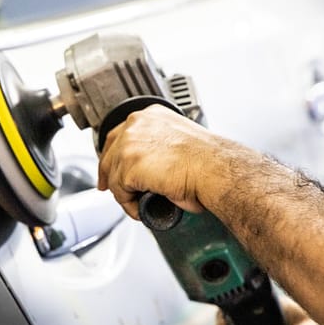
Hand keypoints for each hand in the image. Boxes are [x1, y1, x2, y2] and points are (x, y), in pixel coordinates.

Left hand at [97, 104, 219, 218]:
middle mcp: (136, 125)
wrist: (215, 169)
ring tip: (140, 205)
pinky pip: (120, 193)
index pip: (118, 135)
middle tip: (112, 190)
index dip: (112, 155)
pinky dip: (129, 205)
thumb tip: (148, 166)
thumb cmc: (207, 161)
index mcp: (149, 116)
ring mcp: (130, 144)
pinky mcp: (129, 166)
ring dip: (125, 194)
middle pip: (110, 153)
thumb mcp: (177, 140)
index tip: (110, 170)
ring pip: (114, 176)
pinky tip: (142, 209)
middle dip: (109, 175)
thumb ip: (157, 145)